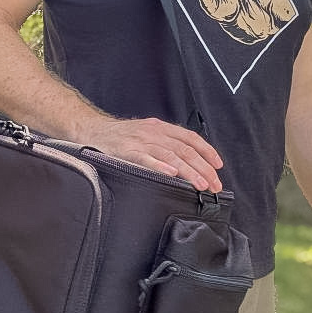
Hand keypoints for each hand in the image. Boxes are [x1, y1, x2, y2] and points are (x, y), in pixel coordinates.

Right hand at [82, 116, 222, 191]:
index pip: (190, 138)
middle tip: (215, 185)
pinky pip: (145, 159)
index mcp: (160, 127)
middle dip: (203, 168)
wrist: (93, 130)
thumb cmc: (121, 136)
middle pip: (185, 150)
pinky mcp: (126, 151)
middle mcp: (153, 132)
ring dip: (188, 172)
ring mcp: (140, 141)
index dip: (207, 151)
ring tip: (201, 185)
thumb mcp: (146, 133)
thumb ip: (164, 143)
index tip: (218, 166)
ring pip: (170, 156)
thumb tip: (187, 162)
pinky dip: (159, 166)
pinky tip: (171, 175)